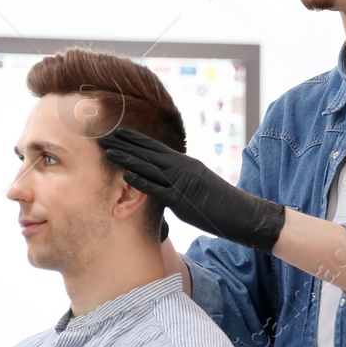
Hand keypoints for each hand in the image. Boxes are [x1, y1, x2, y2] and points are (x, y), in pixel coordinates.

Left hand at [98, 127, 284, 252]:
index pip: (155, 148)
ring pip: (148, 166)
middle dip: (123, 143)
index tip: (117, 132)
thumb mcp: (198, 188)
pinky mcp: (182, 200)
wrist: (244, 214)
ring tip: (106, 149)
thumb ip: (178, 184)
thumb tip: (162, 189)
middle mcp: (182, 168)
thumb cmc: (221, 205)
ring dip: (126, 157)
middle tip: (102, 135)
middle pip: (147, 152)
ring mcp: (182, 182)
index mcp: (185, 164)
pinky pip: (158, 189)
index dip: (134, 139)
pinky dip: (140, 181)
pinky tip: (125, 174)